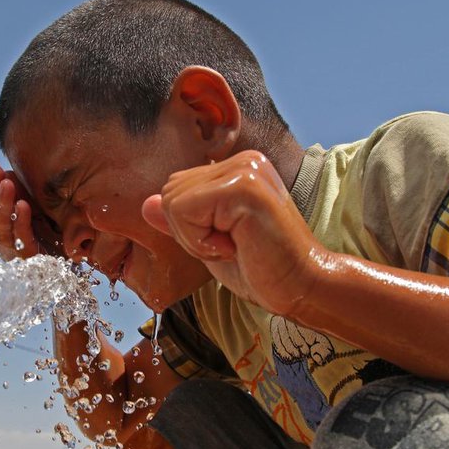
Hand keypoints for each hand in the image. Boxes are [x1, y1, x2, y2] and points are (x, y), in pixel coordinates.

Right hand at [0, 160, 61, 259]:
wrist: (83, 249)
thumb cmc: (60, 223)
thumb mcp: (40, 202)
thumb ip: (22, 190)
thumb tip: (4, 171)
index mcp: (6, 223)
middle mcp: (7, 237)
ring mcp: (17, 250)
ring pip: (2, 228)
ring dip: (3, 203)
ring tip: (7, 183)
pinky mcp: (32, 259)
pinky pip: (22, 241)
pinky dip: (21, 222)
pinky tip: (22, 205)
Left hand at [141, 151, 316, 315]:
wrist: (301, 288)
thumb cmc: (261, 270)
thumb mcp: (209, 243)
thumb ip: (180, 221)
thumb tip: (147, 204)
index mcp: (238, 168)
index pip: (177, 188)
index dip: (190, 227)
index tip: (228, 242)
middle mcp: (243, 160)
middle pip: (171, 191)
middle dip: (189, 231)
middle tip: (231, 246)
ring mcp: (245, 169)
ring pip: (174, 201)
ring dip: (196, 238)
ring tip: (236, 245)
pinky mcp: (243, 187)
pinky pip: (185, 211)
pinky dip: (200, 241)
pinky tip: (236, 246)